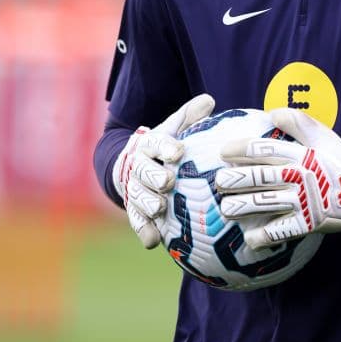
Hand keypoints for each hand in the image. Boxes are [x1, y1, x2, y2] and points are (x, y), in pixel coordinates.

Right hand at [113, 94, 214, 247]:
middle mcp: (139, 166)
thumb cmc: (164, 147)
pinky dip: (144, 231)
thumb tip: (209, 100)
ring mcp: (134, 189)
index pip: (155, 143)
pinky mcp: (134, 210)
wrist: (131, 165)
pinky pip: (137, 221)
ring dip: (147, 203)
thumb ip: (189, 117)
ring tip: (159, 209)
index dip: (165, 147)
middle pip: (142, 171)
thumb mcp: (174, 128)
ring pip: (137, 197)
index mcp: (149, 144)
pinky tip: (153, 241)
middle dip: (154, 177)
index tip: (178, 151)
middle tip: (168, 182)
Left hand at [216, 108, 340, 249]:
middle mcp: (299, 176)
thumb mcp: (324, 136)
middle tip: (218, 182)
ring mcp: (303, 201)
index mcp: (301, 155)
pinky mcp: (309, 223)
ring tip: (225, 209)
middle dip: (235, 180)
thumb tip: (272, 112)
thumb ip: (298, 123)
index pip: (264, 150)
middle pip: (259, 177)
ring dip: (242, 206)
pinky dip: (264, 236)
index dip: (241, 150)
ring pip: (265, 203)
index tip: (223, 151)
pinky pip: (282, 231)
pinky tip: (249, 239)